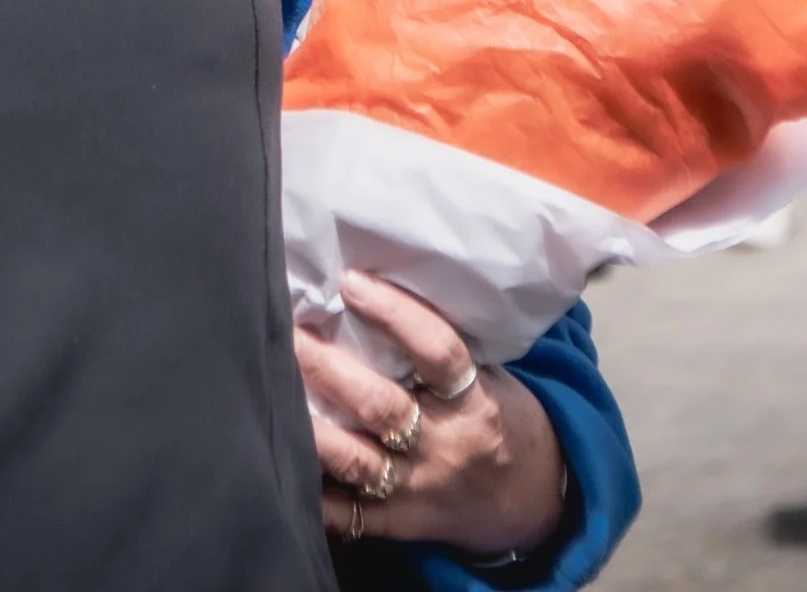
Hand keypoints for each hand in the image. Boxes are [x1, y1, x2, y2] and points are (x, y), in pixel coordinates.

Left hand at [297, 271, 565, 558]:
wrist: (533, 505)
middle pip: (380, 405)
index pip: (437, 352)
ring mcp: (417, 489)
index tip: (351, 282)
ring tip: (274, 390)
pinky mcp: (397, 524)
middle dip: (328, 368)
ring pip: (354, 460)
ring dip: (310, 427)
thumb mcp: (491, 383)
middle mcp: (444, 446)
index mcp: (474, 403)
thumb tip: (379, 305)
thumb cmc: (503, 424)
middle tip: (289, 331)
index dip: (394, 314)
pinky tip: (281, 462)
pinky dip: (314, 494)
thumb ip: (443, 358)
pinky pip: (347, 514)